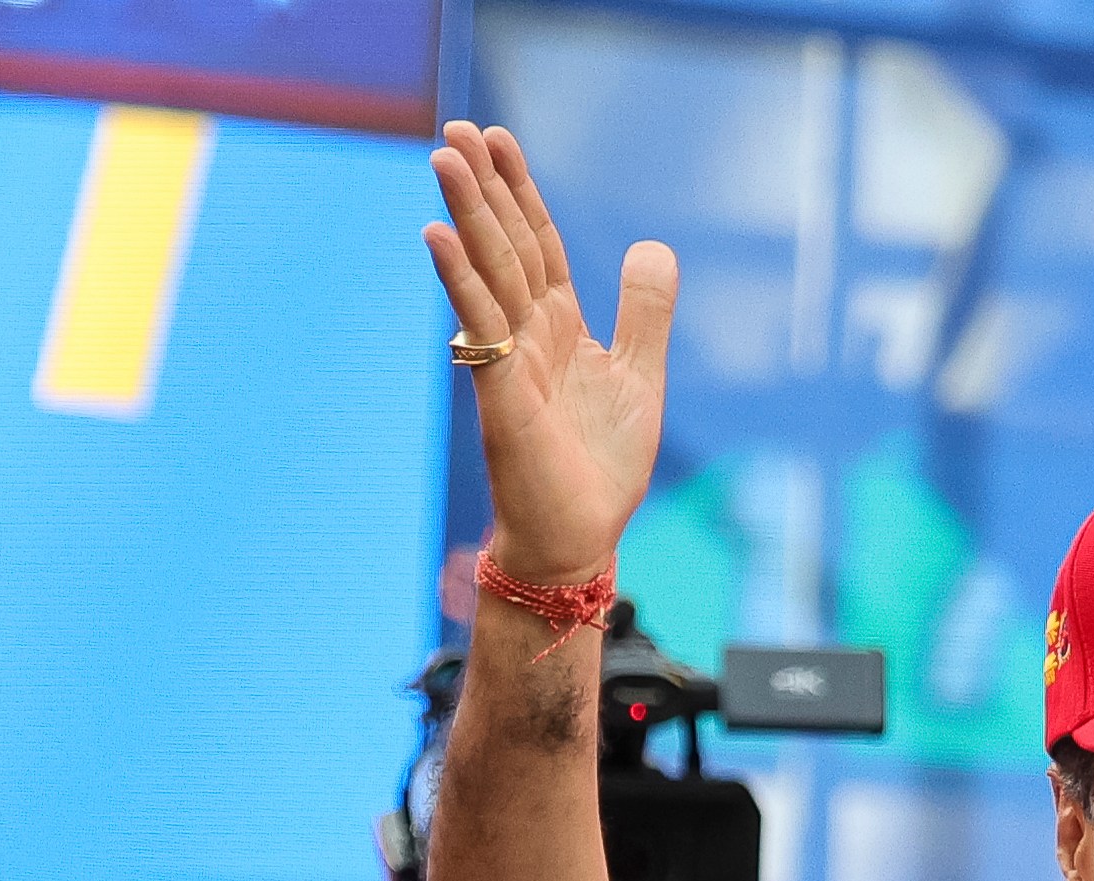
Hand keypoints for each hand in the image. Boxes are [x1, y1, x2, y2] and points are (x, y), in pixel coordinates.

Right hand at [423, 125, 673, 582]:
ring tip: (443, 159)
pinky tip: (439, 236)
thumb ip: (644, 311)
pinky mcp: (502, 393)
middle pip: (506, 244)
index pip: (539, 242)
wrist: (578, 538)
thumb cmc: (600, 468)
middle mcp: (528, 334)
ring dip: (466, 214)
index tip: (499, 139)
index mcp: (560, 325)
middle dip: (484, 186)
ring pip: (489, 272)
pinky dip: (461, 280)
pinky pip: (480, 325)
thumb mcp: (641, 376)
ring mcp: (510, 360)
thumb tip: (654, 244)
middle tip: (456, 130)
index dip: (521, 191)